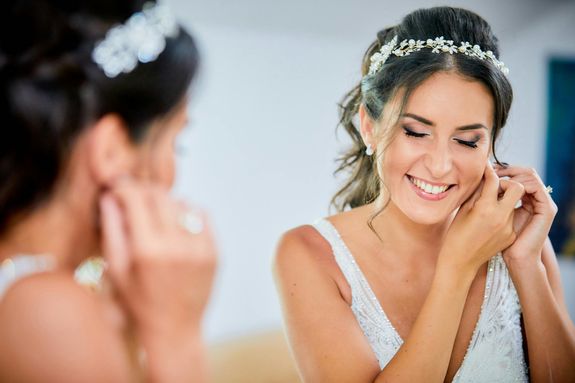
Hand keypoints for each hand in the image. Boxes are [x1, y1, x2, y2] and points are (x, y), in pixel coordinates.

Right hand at [99, 179, 216, 339]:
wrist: (174, 329)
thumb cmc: (140, 302)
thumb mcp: (117, 268)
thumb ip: (112, 229)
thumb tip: (110, 196)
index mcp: (148, 250)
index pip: (137, 198)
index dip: (125, 187)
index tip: (119, 188)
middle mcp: (177, 246)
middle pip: (161, 195)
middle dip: (145, 192)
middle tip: (136, 200)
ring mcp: (200, 248)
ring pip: (183, 203)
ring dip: (168, 205)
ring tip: (158, 221)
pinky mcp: (214, 251)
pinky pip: (202, 215)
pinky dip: (189, 215)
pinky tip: (178, 229)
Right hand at [438, 161, 524, 275]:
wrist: (460, 262)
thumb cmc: (456, 235)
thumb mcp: (462, 210)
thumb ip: (476, 193)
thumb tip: (483, 178)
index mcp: (485, 208)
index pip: (494, 180)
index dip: (489, 171)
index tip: (486, 167)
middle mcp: (501, 216)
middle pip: (517, 188)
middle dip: (507, 184)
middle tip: (496, 187)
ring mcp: (508, 227)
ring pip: (514, 204)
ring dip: (504, 200)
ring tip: (489, 206)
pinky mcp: (511, 235)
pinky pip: (511, 218)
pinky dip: (503, 214)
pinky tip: (490, 221)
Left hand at [494, 164, 556, 262]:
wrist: (512, 259)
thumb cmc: (492, 242)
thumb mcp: (490, 214)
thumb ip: (490, 197)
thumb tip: (480, 178)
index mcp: (523, 202)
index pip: (518, 176)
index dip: (503, 170)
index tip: (487, 169)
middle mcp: (535, 201)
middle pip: (526, 173)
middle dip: (509, 169)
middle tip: (492, 169)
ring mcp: (543, 205)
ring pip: (531, 176)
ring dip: (514, 174)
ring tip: (497, 176)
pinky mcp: (547, 210)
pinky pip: (536, 187)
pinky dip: (521, 182)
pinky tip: (505, 185)